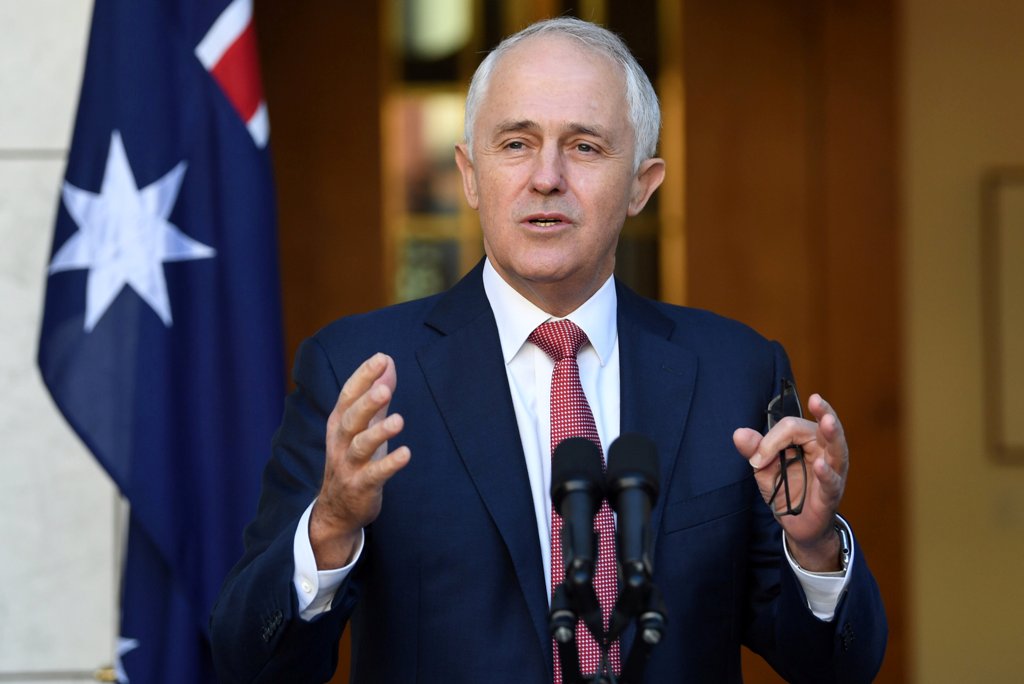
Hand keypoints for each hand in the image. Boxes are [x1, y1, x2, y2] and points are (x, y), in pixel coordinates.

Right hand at [309, 353, 410, 568]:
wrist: (337, 510)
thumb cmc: (354, 459)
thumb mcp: (363, 426)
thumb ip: (376, 396)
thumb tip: (387, 361)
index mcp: (340, 424)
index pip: (348, 395)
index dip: (363, 377)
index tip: (381, 358)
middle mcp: (340, 443)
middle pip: (351, 419)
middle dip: (366, 402)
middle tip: (385, 388)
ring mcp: (348, 466)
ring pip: (359, 446)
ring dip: (378, 433)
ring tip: (399, 421)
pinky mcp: (360, 487)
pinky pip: (374, 475)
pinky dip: (389, 464)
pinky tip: (405, 454)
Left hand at [733, 393, 847, 571]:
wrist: (795, 523)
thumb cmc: (786, 489)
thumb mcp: (765, 468)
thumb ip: (755, 450)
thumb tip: (739, 433)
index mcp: (809, 442)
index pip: (793, 427)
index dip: (772, 439)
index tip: (757, 458)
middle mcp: (824, 452)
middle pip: (822, 429)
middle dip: (823, 412)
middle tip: (817, 400)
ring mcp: (832, 472)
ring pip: (837, 449)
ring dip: (832, 434)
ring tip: (827, 421)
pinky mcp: (831, 494)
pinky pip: (831, 482)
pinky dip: (826, 473)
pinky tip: (820, 464)